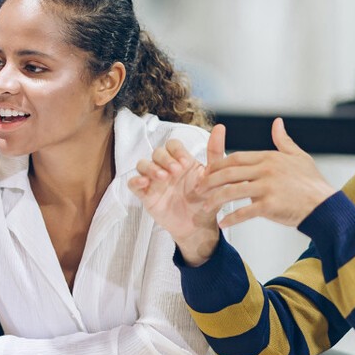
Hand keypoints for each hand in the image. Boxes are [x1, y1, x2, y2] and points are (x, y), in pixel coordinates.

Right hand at [128, 124, 226, 265]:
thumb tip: (220, 127)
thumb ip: (215, 152)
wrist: (198, 227)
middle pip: (157, 153)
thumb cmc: (205, 201)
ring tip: (162, 177)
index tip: (185, 162)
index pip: (172, 145)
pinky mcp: (146, 195)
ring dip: (150, 168)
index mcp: (182, 162)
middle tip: (175, 171)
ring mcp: (154, 181)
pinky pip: (133, 183)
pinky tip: (144, 183)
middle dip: (164, 159)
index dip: (176, 150)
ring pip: (142, 164)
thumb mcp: (213, 177)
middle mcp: (166, 168)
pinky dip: (136, 180)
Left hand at [201, 118, 337, 228]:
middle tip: (198, 189)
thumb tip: (277, 122)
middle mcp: (266, 170)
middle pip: (229, 172)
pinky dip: (231, 218)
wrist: (325, 206)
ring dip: (215, 199)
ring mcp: (267, 187)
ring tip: (205, 207)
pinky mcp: (270, 205)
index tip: (207, 171)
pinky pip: (244, 211)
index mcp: (269, 157)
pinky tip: (223, 223)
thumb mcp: (299, 156)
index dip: (218, 165)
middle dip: (210, 180)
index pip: (236, 157)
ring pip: (232, 191)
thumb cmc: (312, 183)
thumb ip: (283, 140)